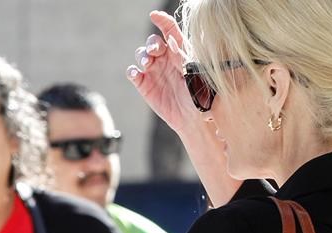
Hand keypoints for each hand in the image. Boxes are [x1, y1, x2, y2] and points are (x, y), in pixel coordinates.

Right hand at [127, 11, 195, 134]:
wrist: (192, 117)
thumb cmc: (200, 94)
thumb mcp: (197, 71)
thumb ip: (185, 56)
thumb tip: (173, 41)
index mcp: (179, 51)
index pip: (169, 30)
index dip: (162, 21)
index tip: (154, 15)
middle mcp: (165, 58)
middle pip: (153, 41)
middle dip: (152, 43)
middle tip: (156, 51)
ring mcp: (153, 71)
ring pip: (141, 55)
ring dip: (142, 56)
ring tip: (147, 64)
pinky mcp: (144, 85)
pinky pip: (132, 73)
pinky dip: (132, 71)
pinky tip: (136, 74)